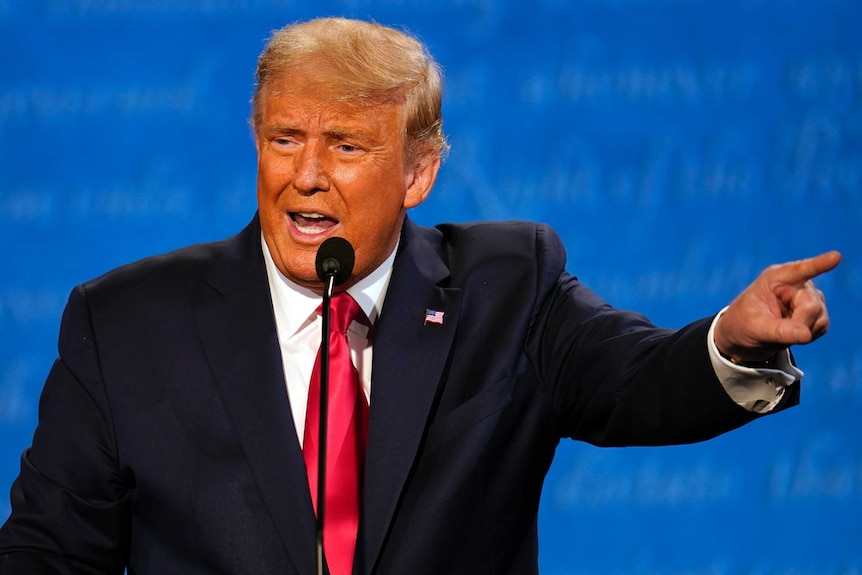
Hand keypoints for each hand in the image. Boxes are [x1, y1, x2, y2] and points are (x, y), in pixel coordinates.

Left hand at [714, 251, 840, 364]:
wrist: (745, 334)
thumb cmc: (743, 324)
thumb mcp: (754, 328)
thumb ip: (779, 330)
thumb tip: (806, 334)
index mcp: (775, 278)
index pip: (799, 271)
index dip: (818, 264)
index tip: (835, 257)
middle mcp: (796, 283)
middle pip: (811, 305)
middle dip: (798, 323)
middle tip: (777, 332)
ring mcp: (809, 297)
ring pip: (820, 317)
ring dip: (801, 330)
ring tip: (780, 329)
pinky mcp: (817, 312)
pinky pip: (821, 326)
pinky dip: (806, 335)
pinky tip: (791, 332)